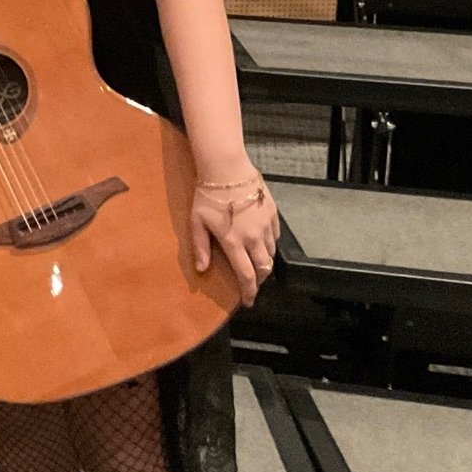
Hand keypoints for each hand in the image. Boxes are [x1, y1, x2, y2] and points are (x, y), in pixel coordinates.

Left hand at [189, 165, 279, 307]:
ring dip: (264, 263)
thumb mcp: (197, 222)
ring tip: (255, 264)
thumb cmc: (207, 196)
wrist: (227, 169)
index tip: (248, 302)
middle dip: (259, 280)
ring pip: (271, 253)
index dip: (248, 292)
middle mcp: (253, 238)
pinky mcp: (273, 214)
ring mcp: (266, 226)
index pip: (245, 275)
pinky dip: (269, 245)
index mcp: (234, 242)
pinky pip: (275, 236)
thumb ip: (201, 247)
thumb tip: (202, 269)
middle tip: (252, 284)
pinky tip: (261, 243)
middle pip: (263, 268)